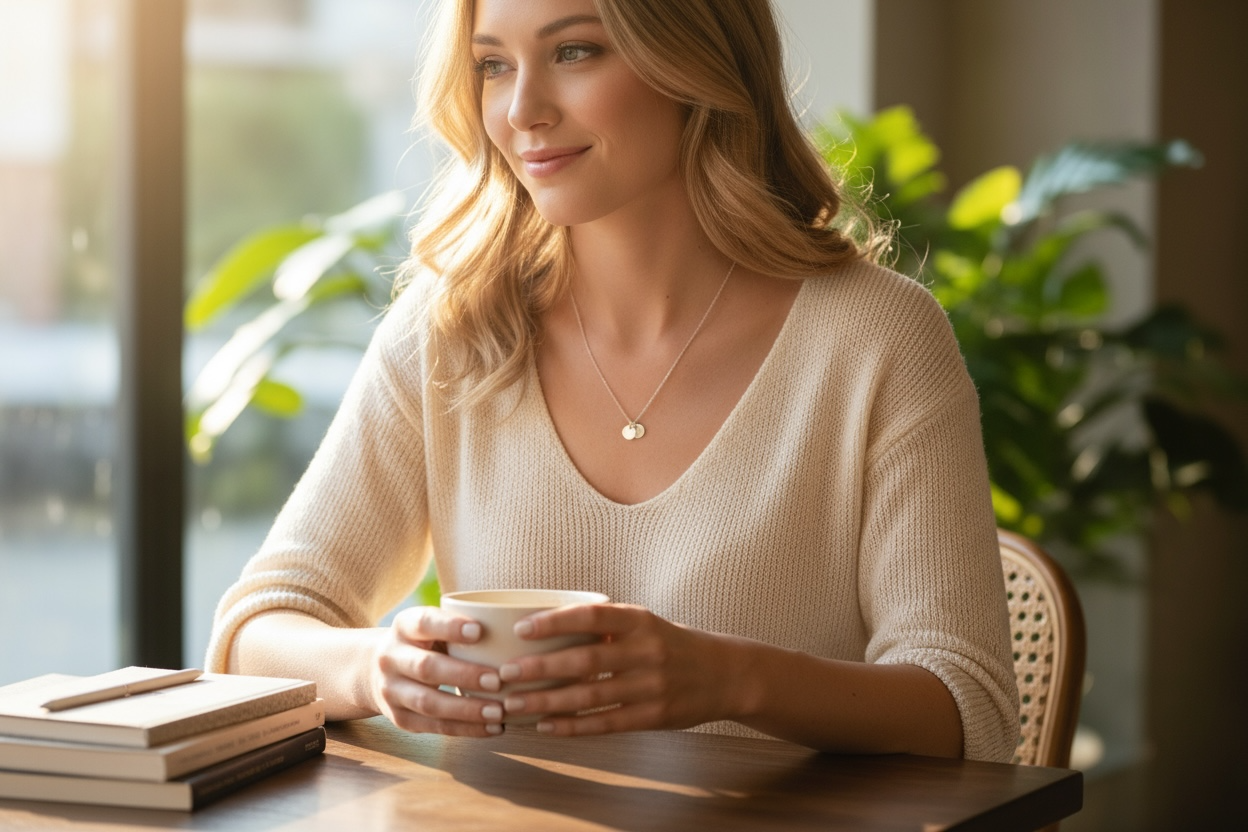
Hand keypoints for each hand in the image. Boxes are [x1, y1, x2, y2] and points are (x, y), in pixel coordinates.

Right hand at [371, 606, 508, 736]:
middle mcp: (391, 657)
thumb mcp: (432, 627)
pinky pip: (434, 727)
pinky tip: (493, 726)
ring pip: (429, 703)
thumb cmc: (425, 643)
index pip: (424, 623)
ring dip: (467, 710)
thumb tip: (515, 633)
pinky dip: (466, 729)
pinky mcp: (399, 719)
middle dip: (464, 675)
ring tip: (499, 711)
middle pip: (427, 668)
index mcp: (404, 626)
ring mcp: (391, 691)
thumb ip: (460, 627)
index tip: (480, 630)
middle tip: (497, 680)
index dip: (450, 627)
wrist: (376, 671)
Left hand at [496, 604, 747, 735]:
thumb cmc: (671, 644)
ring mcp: (652, 686)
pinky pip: (605, 723)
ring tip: (514, 703)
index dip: (555, 621)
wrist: (725, 674)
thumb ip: (606, 626)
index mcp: (640, 620)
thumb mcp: (645, 624)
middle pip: (585, 661)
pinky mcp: (654, 716)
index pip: (592, 617)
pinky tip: (545, 726)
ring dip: (547, 702)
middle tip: (504, 674)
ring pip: (590, 696)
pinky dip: (572, 726)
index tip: (521, 628)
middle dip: (540, 669)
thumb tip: (546, 624)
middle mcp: (647, 651)